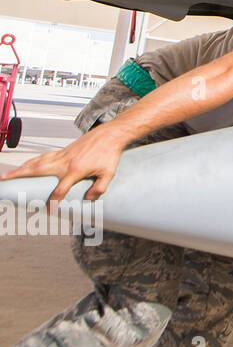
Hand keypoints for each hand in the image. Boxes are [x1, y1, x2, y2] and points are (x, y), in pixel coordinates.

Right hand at [0, 128, 125, 204]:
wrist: (109, 135)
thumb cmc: (109, 154)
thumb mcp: (109, 173)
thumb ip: (100, 188)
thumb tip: (89, 199)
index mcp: (76, 170)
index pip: (60, 190)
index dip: (53, 202)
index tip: (48, 211)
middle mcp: (65, 162)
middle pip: (38, 170)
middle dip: (19, 176)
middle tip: (4, 180)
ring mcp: (62, 155)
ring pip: (37, 162)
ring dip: (21, 168)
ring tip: (8, 175)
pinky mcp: (62, 150)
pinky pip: (43, 156)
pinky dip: (32, 161)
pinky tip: (26, 165)